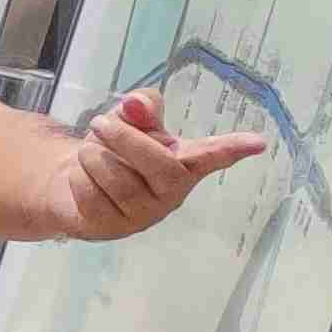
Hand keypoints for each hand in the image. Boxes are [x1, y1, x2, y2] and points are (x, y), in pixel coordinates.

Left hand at [61, 89, 266, 239]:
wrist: (74, 182)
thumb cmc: (115, 150)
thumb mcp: (129, 120)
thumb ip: (139, 107)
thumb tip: (135, 104)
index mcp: (184, 163)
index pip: (213, 155)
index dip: (233, 149)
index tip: (257, 143)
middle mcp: (171, 192)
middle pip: (159, 165)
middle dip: (125, 139)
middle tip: (100, 123)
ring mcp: (143, 214)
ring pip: (119, 180)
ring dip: (94, 157)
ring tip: (90, 153)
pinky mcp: (112, 228)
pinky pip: (92, 196)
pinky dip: (79, 178)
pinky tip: (82, 177)